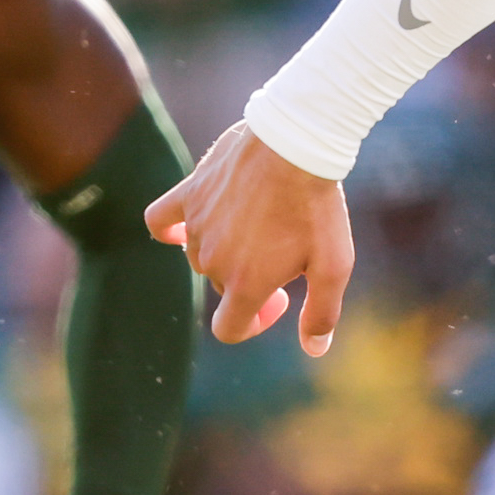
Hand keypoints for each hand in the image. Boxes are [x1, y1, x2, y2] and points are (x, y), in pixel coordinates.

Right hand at [147, 122, 353, 351]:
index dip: (255, 323)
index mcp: (245, 284)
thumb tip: (314, 349)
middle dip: (249, 278)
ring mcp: (196, 227)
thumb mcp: (334, 265)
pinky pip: (160, 220)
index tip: (280, 297)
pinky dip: (169, 230)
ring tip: (259, 224)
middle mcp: (212, 260)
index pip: (228, 329)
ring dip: (224, 250)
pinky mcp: (188, 194)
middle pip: (220, 287)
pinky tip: (182, 229)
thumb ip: (322, 313)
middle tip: (284, 249)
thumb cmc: (318, 207)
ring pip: (199, 255)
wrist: (298, 145)